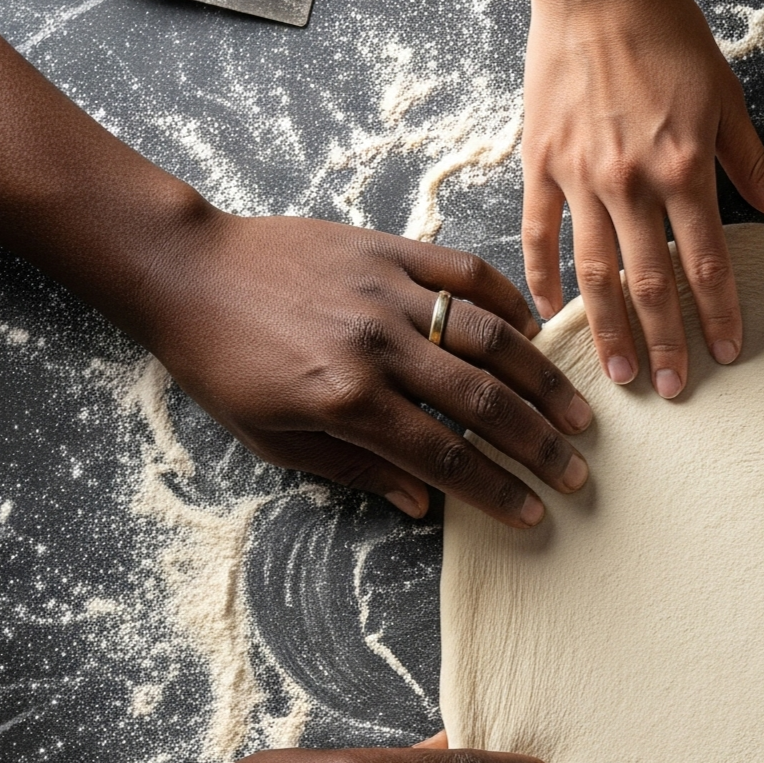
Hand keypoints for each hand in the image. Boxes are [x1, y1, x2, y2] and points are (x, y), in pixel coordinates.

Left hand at [132, 210, 594, 525]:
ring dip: (542, 381)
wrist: (185, 270)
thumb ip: (356, 468)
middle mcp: (376, 345)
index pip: (445, 455)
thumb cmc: (222, 364)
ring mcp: (387, 291)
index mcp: (346, 399)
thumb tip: (425, 502)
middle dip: (539, 446)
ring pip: (490, 338)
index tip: (533, 514)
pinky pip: (465, 273)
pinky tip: (536, 331)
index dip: (496, 490)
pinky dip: (508, 302)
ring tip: (578, 413)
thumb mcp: (275, 438)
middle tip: (577, 473)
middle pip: (483, 403)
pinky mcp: (387, 248)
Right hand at [521, 0, 763, 396]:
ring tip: (619, 377)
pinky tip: (547, 318)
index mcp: (683, 169)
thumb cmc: (668, 36)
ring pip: (594, 273)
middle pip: (649, 284)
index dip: (718, 314)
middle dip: (664, 343)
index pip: (708, 263)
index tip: (726, 355)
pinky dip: (540, 280)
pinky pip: (538, 235)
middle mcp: (630, 183)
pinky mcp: (539, 164)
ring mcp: (579, 177)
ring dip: (607, 331)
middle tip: (673, 390)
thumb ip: (756, 167)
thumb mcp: (727, 99)